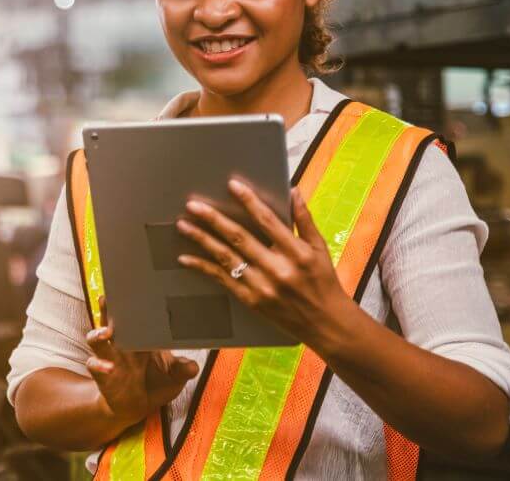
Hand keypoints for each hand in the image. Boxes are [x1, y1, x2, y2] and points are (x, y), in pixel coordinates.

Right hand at [86, 296, 197, 426]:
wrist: (137, 407)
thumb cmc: (157, 384)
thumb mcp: (175, 377)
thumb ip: (183, 370)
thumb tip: (192, 366)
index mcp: (140, 338)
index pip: (133, 316)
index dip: (129, 304)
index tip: (131, 292)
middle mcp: (122, 344)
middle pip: (109, 320)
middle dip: (107, 309)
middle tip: (106, 299)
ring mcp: (110, 358)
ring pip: (96, 339)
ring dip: (98, 334)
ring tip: (106, 333)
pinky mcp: (102, 375)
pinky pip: (94, 365)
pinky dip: (99, 365)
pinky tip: (109, 368)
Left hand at [176, 181, 356, 349]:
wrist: (326, 324)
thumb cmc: (323, 283)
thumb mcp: (320, 249)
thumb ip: (304, 219)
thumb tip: (292, 190)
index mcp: (296, 253)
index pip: (268, 221)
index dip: (249, 201)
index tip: (232, 185)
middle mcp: (277, 269)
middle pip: (239, 238)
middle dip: (213, 219)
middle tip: (193, 205)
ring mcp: (262, 286)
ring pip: (226, 257)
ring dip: (202, 239)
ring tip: (183, 225)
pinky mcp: (251, 300)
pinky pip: (222, 280)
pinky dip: (203, 267)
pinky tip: (186, 257)